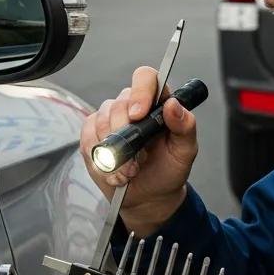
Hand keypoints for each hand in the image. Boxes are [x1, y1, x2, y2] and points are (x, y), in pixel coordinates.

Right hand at [80, 65, 198, 234]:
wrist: (149, 196)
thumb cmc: (169, 169)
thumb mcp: (185, 150)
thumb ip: (185, 126)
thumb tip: (173, 105)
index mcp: (158, 102)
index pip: (145, 78)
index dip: (140, 92)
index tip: (137, 115)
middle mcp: (132, 106)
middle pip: (119, 104)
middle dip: (125, 135)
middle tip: (137, 161)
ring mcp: (110, 120)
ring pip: (101, 121)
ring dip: (114, 152)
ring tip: (129, 171)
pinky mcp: (93, 136)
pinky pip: (88, 137)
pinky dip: (99, 158)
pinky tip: (113, 171)